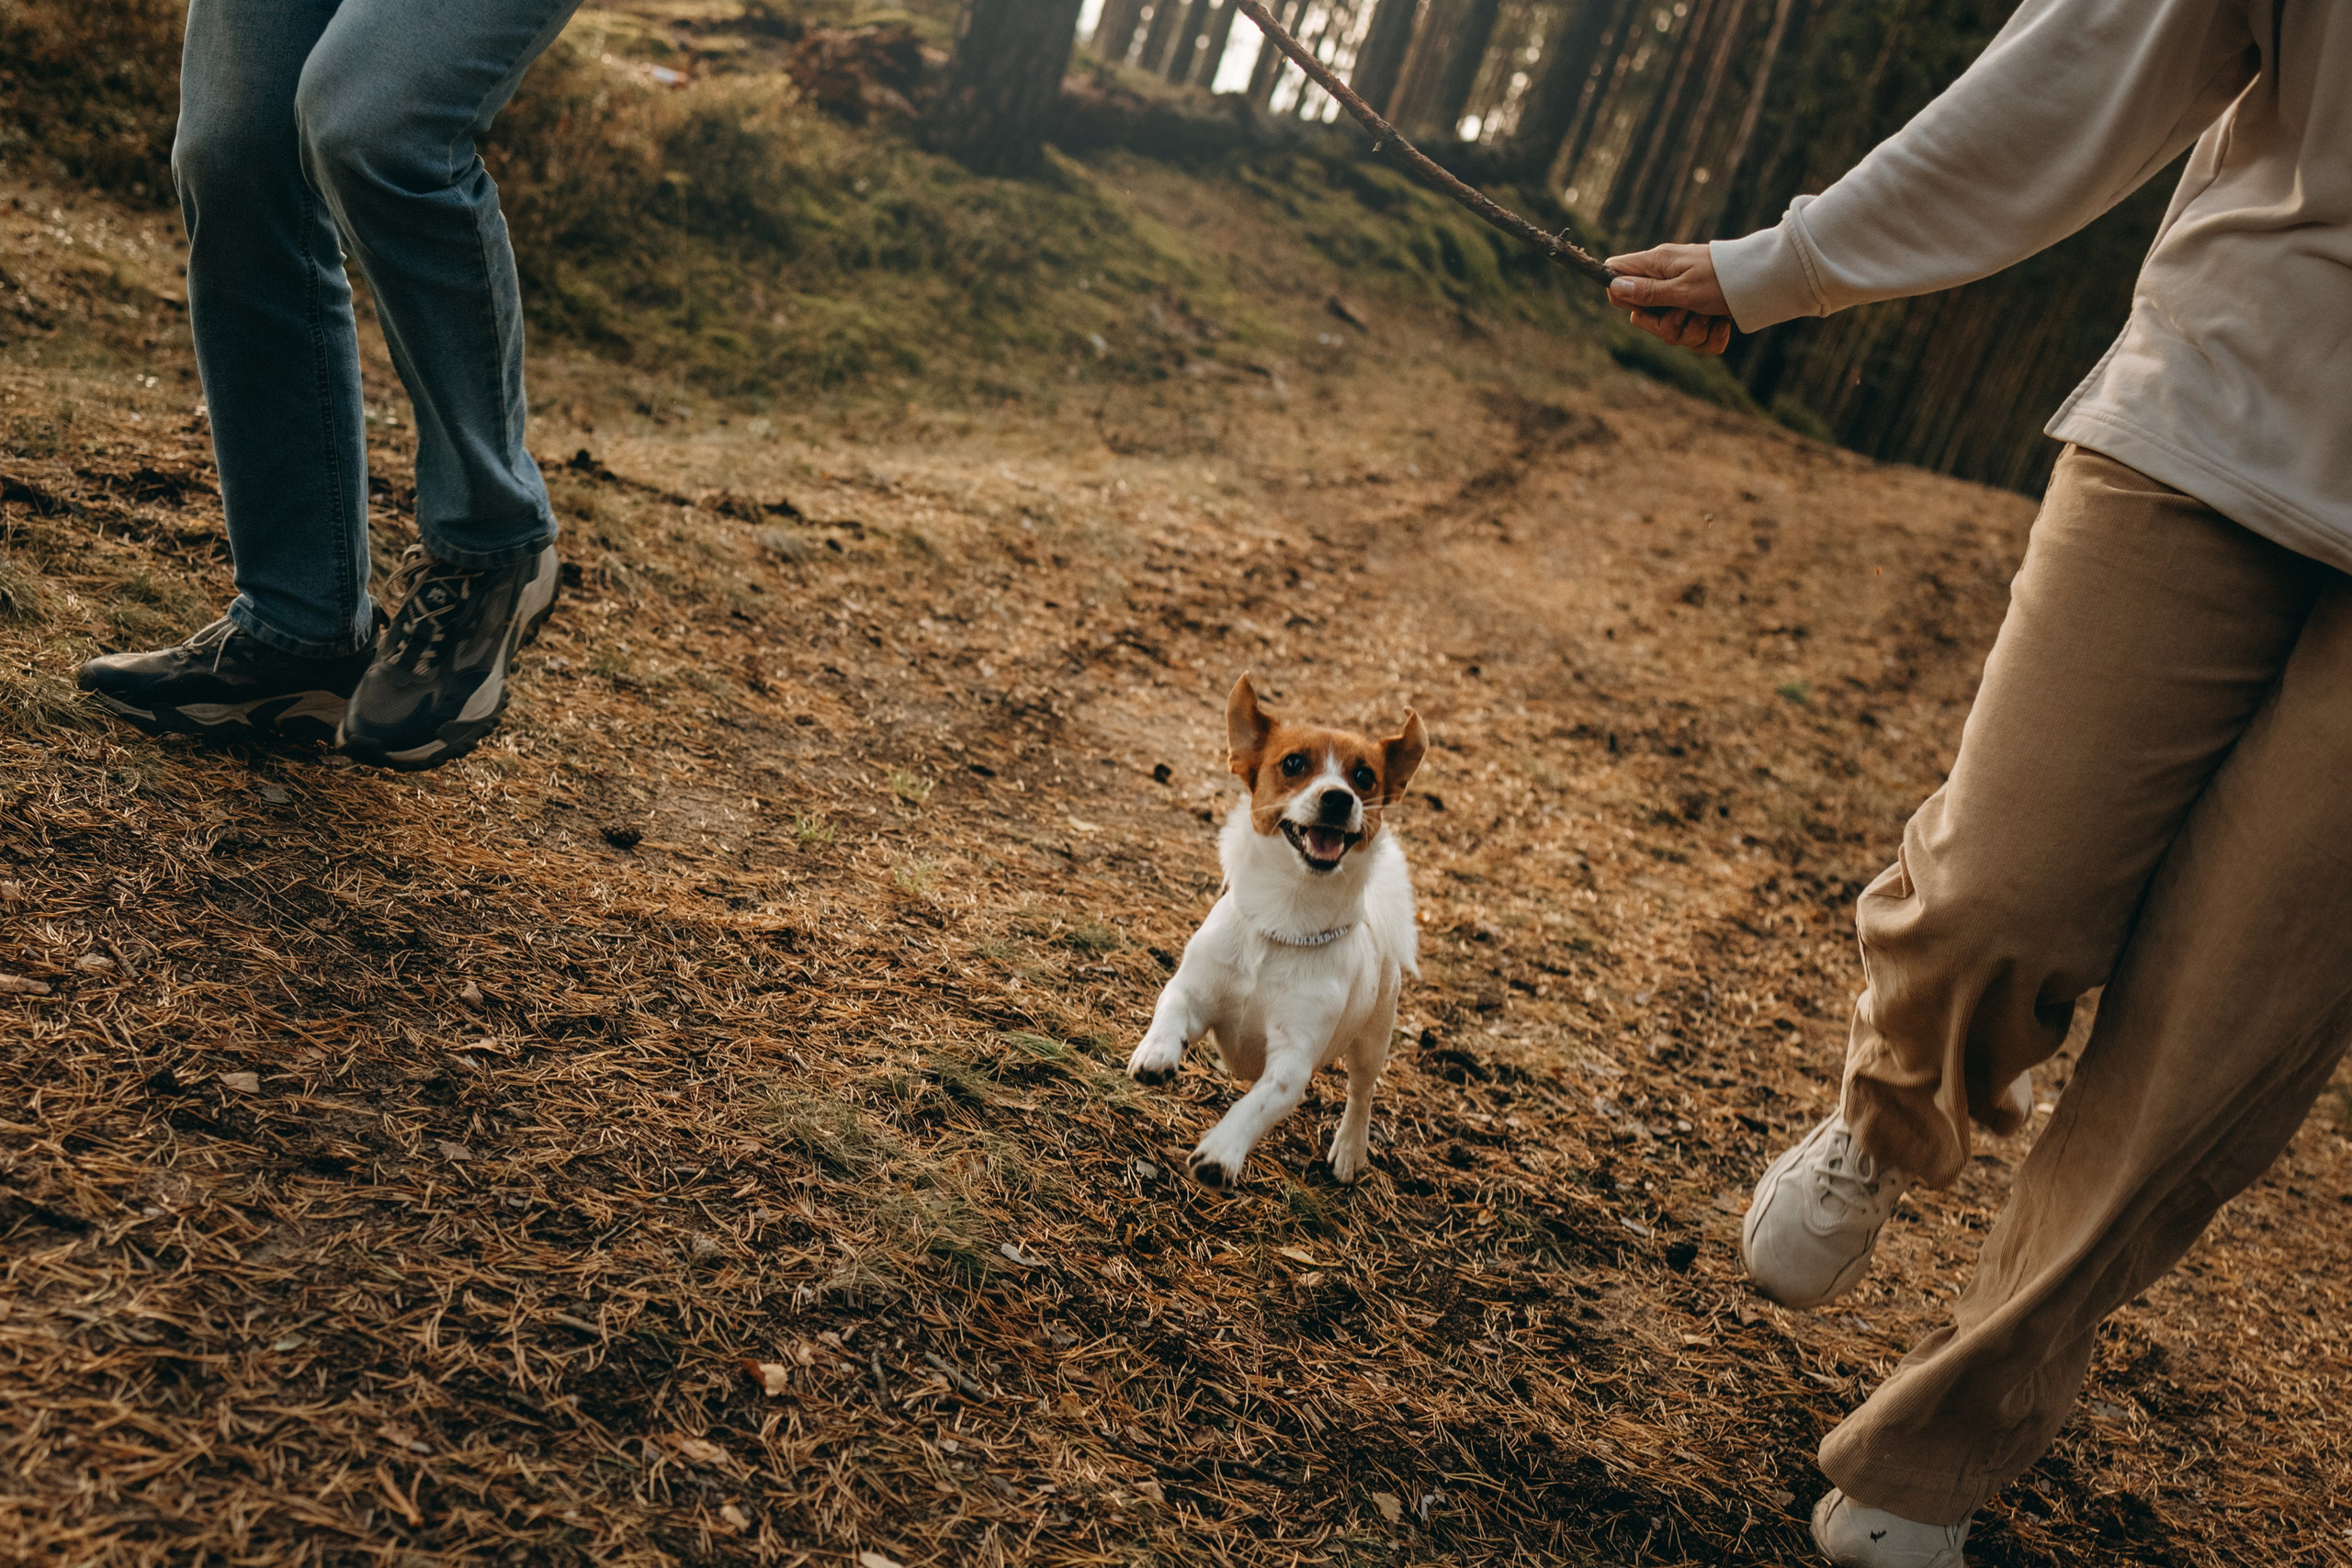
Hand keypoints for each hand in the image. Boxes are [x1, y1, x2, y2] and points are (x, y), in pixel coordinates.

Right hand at [1604, 242, 1732, 355]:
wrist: (1765, 281)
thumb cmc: (1721, 279)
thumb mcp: (1681, 288)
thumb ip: (1647, 292)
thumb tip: (1613, 286)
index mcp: (1657, 266)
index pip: (1616, 275)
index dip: (1621, 295)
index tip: (1642, 305)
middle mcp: (1667, 283)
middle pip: (1642, 319)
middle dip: (1666, 326)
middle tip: (1686, 311)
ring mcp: (1685, 301)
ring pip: (1672, 335)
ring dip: (1693, 331)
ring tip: (1711, 314)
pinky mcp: (1703, 316)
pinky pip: (1696, 341)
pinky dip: (1711, 336)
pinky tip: (1722, 322)